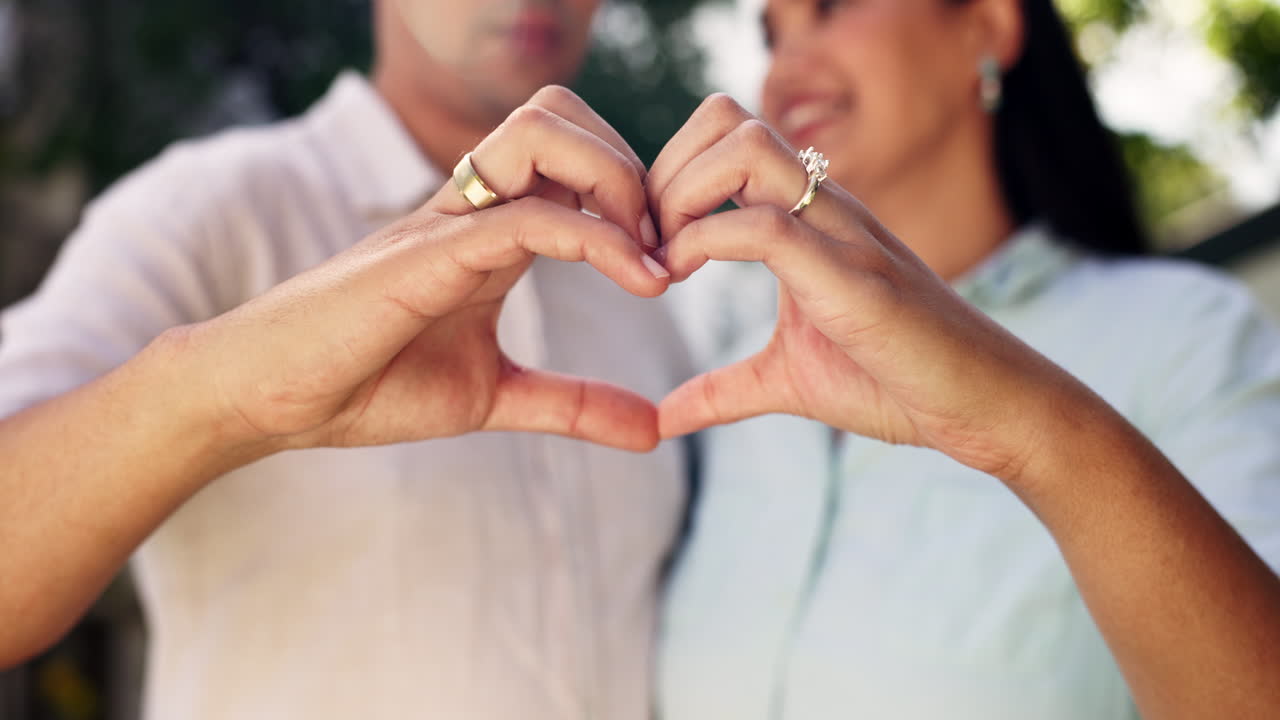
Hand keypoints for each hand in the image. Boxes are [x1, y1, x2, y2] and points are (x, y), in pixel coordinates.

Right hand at [188, 86, 668, 453]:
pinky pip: (525, 216)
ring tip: (649, 257)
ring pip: (542, 132)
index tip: (674, 262)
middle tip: (664, 244)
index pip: (571, 157)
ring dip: (615, 179)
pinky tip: (639, 283)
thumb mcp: (495, 398)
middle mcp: (472, 207)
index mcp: (490, 229)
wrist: (272, 400)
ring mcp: (447, 221)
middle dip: (631, 164)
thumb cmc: (367, 384)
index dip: (636, 191)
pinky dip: (597, 240)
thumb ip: (574, 405)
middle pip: (560, 112)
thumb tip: (654, 430)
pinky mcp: (426, 255)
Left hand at [649, 95, 1074, 477]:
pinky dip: (704, 244)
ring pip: (745, 148)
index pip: (726, 137)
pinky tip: (681, 281)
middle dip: (665, 170)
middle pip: (727, 118)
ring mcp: (839, 234)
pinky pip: (764, 226)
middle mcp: (823, 208)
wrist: (985, 408)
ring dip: (682, 194)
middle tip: (647, 242)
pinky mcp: (851, 276)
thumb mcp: (788, 384)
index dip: (669, 175)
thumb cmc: (898, 384)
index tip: (647, 245)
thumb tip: (664, 417)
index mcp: (808, 218)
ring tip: (665, 259)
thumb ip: (724, 391)